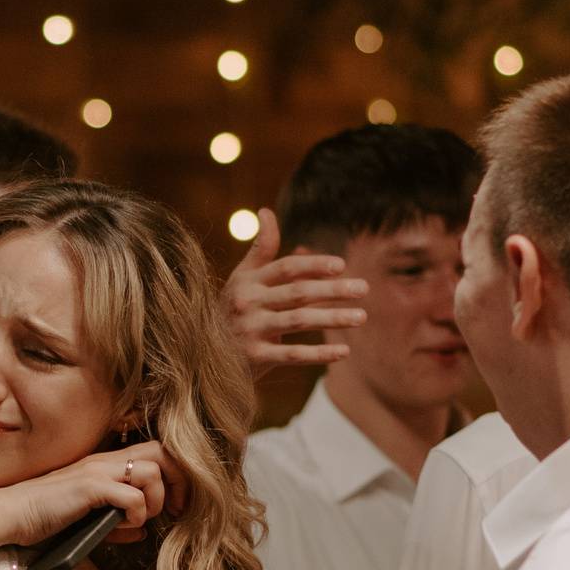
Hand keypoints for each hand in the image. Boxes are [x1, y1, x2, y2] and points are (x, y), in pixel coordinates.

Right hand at [1, 441, 185, 548]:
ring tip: (141, 519)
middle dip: (177, 480)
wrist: (13, 513)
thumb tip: (143, 532)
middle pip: (161, 452)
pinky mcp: (89, 487)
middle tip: (175, 508)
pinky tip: (124, 526)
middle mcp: (104, 461)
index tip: (176, 505)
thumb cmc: (46, 516)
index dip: (175, 475)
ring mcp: (97, 471)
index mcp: (106, 464)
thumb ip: (117, 522)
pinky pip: (131, 497)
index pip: (155, 451)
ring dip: (154, 500)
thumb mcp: (89, 518)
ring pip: (151, 472)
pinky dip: (136, 514)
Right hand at [218, 208, 367, 380]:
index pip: (286, 268)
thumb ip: (259, 248)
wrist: (205, 354)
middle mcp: (248, 303)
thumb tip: (266, 211)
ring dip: (332, 318)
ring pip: (298, 321)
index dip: (314, 265)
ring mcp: (251, 330)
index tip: (341, 265)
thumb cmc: (231, 309)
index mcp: (248, 282)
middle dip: (332, 290)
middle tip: (364, 288)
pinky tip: (344, 351)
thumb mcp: (241, 277)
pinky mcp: (255, 357)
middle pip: (297, 293)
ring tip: (361, 316)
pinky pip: (292, 354)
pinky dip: (318, 354)